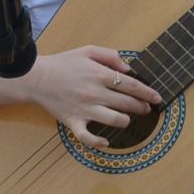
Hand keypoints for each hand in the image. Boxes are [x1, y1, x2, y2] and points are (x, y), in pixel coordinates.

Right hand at [22, 46, 161, 149]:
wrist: (36, 78)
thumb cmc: (63, 63)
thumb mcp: (87, 50)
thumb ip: (110, 56)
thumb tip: (128, 67)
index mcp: (100, 74)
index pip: (131, 85)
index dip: (147, 92)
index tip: (157, 98)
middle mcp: (95, 93)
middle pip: (126, 103)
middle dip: (141, 106)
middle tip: (147, 108)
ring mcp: (84, 109)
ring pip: (114, 120)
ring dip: (125, 120)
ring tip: (128, 118)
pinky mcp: (73, 122)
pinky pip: (87, 137)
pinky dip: (98, 142)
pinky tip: (106, 141)